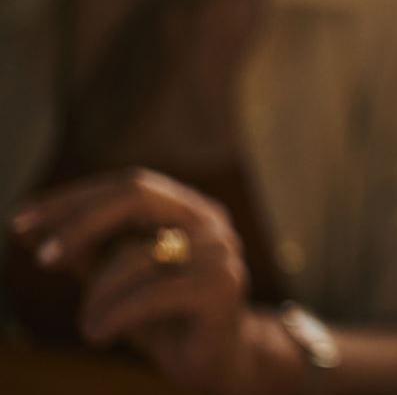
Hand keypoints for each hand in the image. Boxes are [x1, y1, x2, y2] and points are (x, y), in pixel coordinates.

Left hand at [10, 168, 279, 393]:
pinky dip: (114, 315)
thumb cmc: (165, 319)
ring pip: (136, 256)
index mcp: (188, 209)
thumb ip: (87, 253)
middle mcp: (210, 221)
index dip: (72, 200)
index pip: (127, 186)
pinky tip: (98, 335)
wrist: (220, 363)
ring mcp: (220, 253)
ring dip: (97, 295)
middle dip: (79, 224)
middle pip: (137, 196)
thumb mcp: (117, 281)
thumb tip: (32, 230)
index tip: (21, 223)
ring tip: (87, 325)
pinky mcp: (221, 288)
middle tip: (41, 259)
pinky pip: (151, 294)